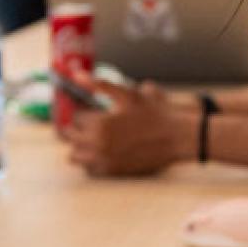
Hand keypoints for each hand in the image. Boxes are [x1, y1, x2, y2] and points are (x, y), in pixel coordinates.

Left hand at [62, 73, 197, 176]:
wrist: (177, 137)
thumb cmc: (155, 113)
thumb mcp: (128, 94)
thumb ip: (100, 84)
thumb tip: (76, 74)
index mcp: (99, 124)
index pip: (74, 118)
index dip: (82, 112)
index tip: (90, 110)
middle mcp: (98, 145)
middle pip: (70, 137)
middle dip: (76, 128)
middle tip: (88, 123)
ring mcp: (105, 160)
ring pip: (75, 156)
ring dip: (79, 145)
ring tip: (92, 137)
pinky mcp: (113, 172)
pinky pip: (89, 169)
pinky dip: (90, 160)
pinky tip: (101, 150)